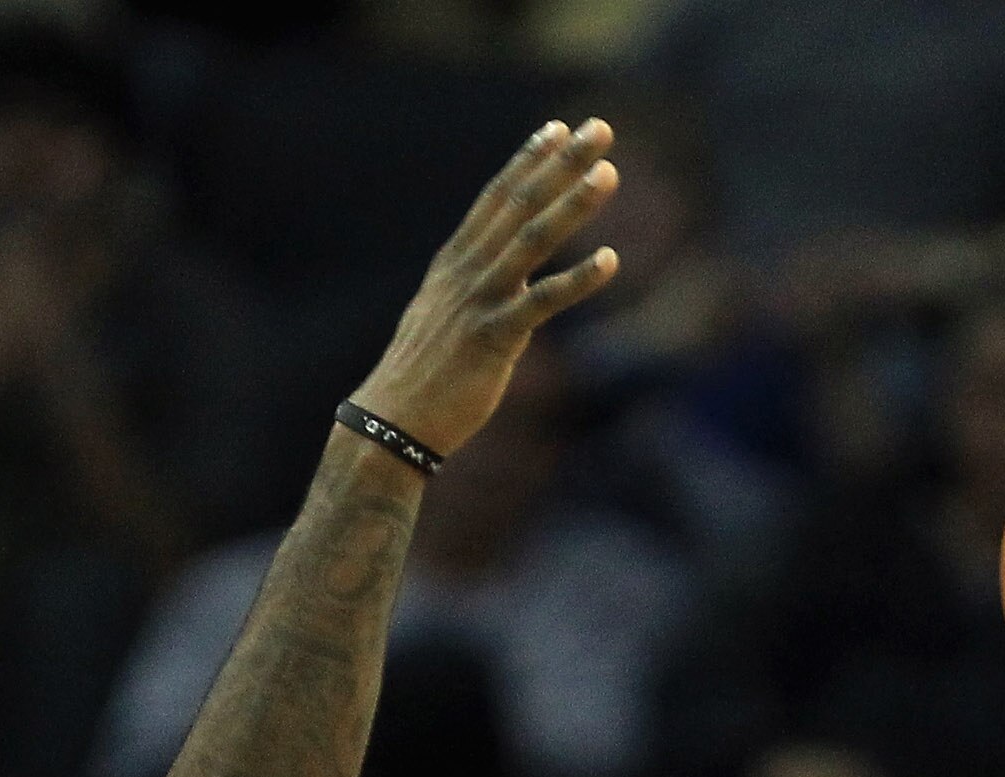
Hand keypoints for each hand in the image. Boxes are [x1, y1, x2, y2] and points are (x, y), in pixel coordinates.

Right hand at [353, 120, 623, 466]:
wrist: (394, 420)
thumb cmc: (423, 374)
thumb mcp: (443, 315)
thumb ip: (468, 288)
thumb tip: (488, 275)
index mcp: (455, 261)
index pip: (495, 197)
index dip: (527, 160)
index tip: (557, 128)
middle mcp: (467, 270)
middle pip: (520, 203)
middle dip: (560, 162)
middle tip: (598, 128)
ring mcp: (480, 300)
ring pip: (533, 239)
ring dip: (572, 203)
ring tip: (609, 172)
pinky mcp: (494, 337)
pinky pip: (542, 302)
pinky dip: (577, 281)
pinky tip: (610, 261)